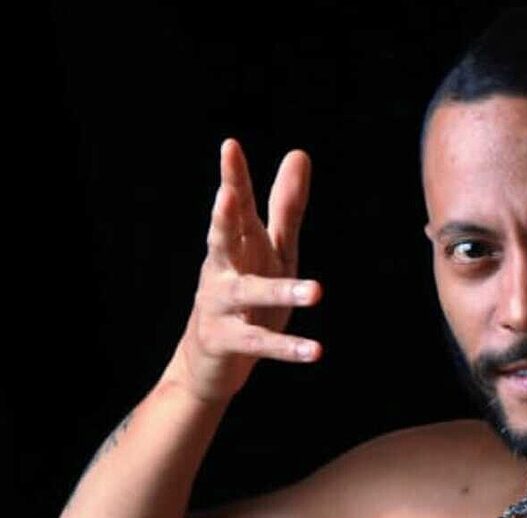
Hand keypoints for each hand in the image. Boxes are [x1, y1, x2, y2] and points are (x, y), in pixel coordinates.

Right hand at [168, 137, 321, 403]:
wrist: (209, 362)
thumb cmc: (246, 296)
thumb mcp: (272, 249)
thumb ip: (285, 207)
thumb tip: (298, 153)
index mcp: (237, 244)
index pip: (238, 206)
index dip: (233, 177)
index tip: (230, 146)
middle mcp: (221, 269)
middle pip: (223, 239)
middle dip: (224, 217)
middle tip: (227, 194)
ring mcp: (219, 305)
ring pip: (248, 293)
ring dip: (282, 292)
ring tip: (317, 291)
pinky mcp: (225, 341)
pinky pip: (260, 343)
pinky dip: (288, 348)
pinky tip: (316, 350)